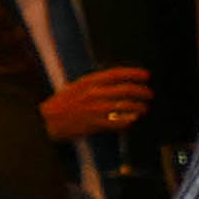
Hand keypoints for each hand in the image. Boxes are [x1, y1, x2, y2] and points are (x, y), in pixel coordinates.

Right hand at [37, 67, 151, 141]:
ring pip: (126, 106)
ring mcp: (95, 109)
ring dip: (140, 107)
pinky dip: (130, 120)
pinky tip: (134, 120)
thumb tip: (119, 80)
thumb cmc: (64, 102)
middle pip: (126, 90)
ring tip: (145, 108)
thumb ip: (97, 82)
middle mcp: (93, 94)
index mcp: (88, 81)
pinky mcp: (96, 124)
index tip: (147, 75)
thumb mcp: (78, 85)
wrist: (48, 120)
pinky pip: (119, 122)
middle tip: (149, 94)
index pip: (116, 74)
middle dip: (142, 92)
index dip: (134, 73)